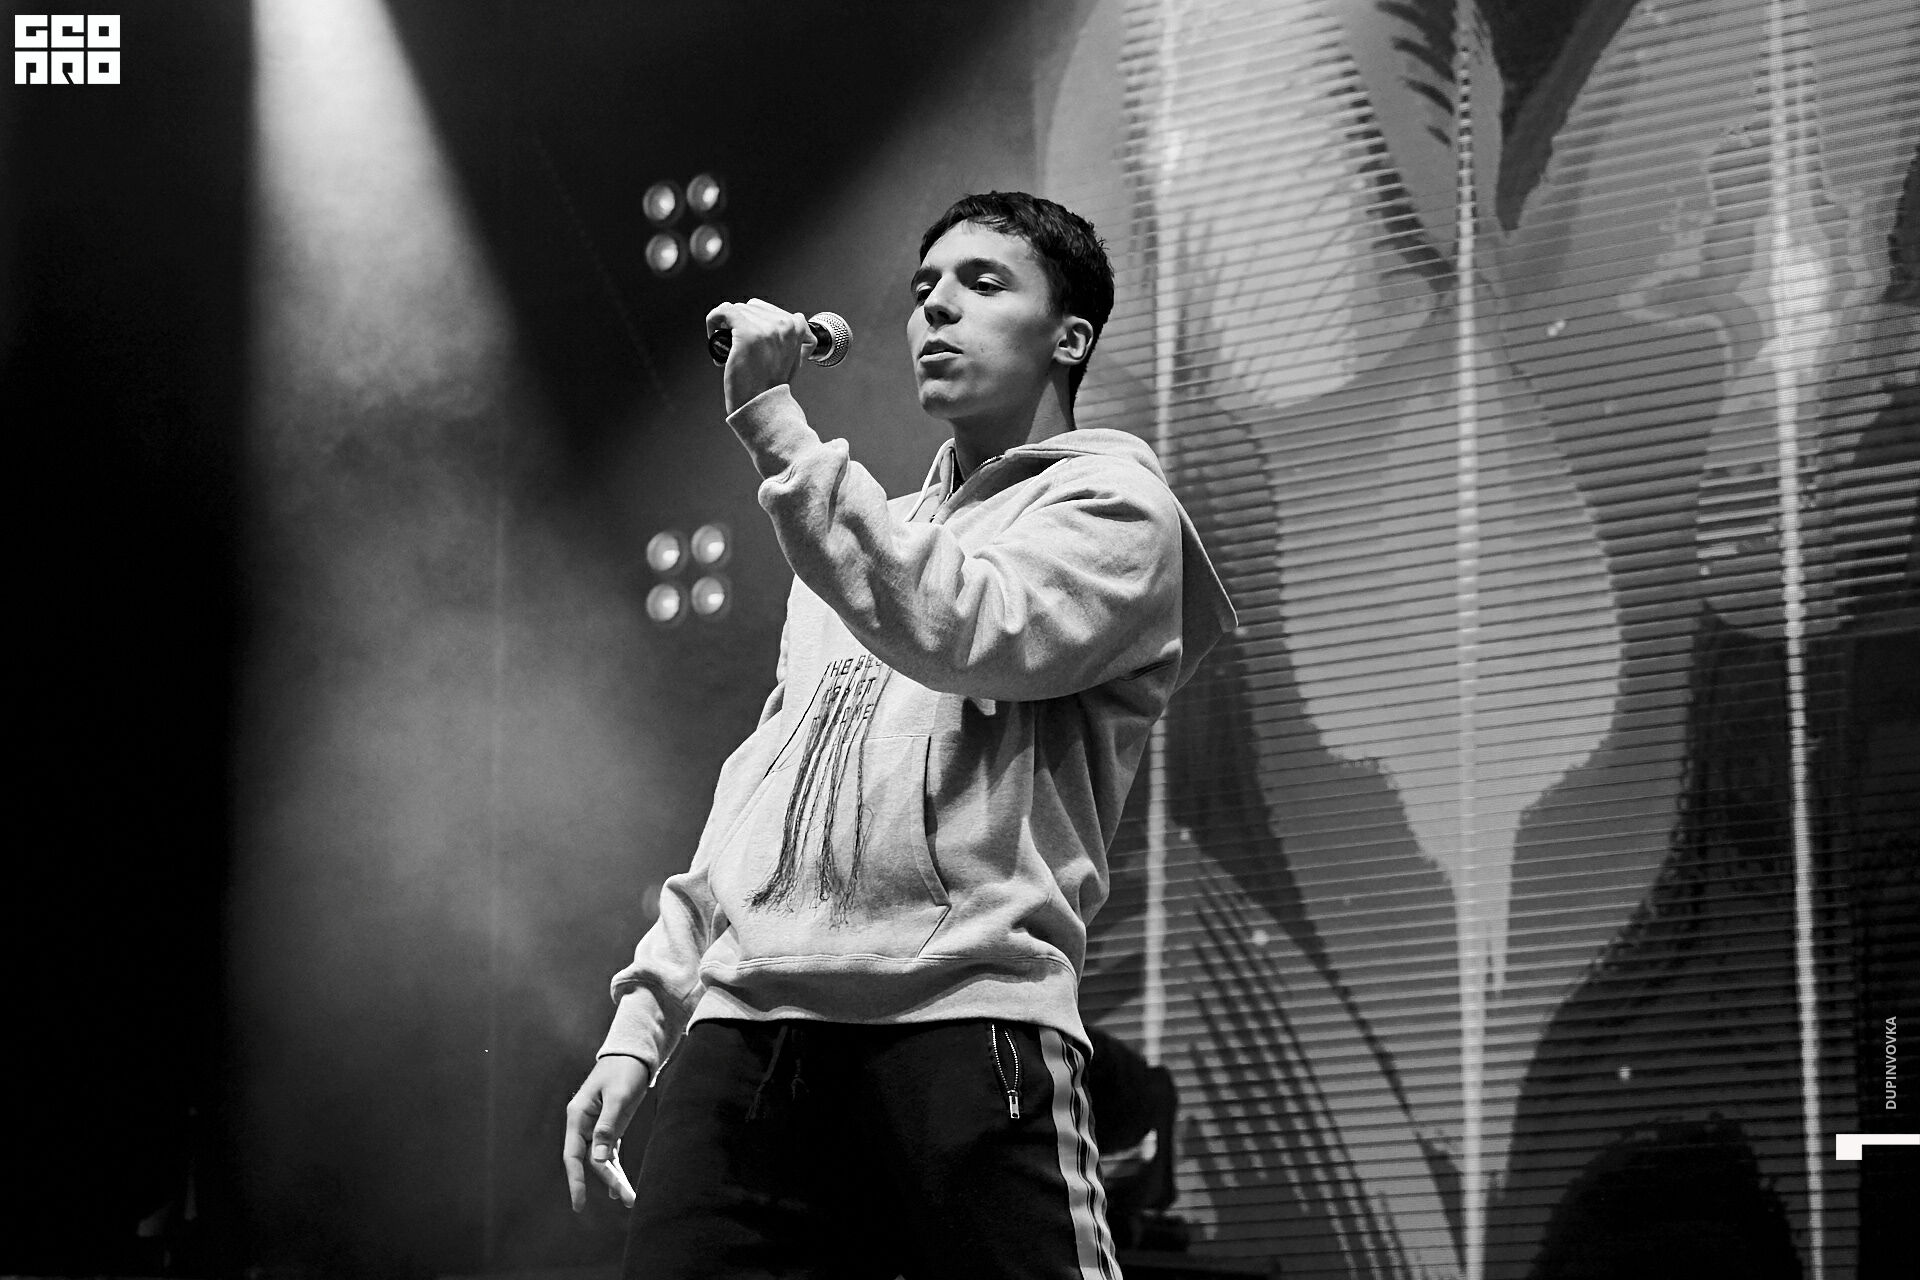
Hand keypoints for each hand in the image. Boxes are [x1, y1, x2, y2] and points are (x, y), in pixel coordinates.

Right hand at [563, 1054, 651, 1211]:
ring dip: (614, 1179)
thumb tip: (598, 1159)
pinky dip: (615, 1169)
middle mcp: (583, 1124)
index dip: (576, 1180)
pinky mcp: (609, 1127)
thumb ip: (607, 1126)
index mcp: (578, 1116)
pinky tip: (619, 1188)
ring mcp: (596, 1127)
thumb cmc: (624, 1071)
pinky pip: (610, 1154)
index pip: (573, 1155)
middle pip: (591, 1161)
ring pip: (601, 1160)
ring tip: (629, 1199)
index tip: (579, 1203)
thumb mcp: (617, 1097)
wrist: (633, 1054)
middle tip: (627, 1200)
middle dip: (608, 1181)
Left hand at [705, 297, 816, 414]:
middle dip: (741, 324)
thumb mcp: (793, 358)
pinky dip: (713, 320)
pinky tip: (713, 336)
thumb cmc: (772, 386)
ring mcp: (765, 327)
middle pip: (752, 308)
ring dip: (727, 326)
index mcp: (797, 327)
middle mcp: (784, 324)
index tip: (751, 341)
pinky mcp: (747, 332)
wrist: (762, 405)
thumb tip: (786, 321)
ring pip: (737, 310)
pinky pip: (723, 311)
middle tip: (739, 347)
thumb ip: (791, 338)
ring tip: (729, 348)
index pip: (769, 310)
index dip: (755, 323)